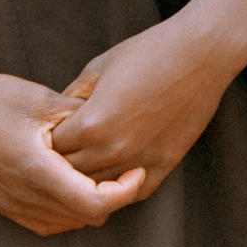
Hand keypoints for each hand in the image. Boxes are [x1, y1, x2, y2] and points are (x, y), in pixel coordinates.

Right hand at [0, 34, 144, 234]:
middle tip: (126, 169)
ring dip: (88, 206)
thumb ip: (81, 117)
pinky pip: (43, 222)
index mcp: (35, 170)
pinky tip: (73, 184)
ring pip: (65, 224)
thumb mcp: (41, 99)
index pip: (94, 203)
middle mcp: (19, 196)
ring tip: (103, 176)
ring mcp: (7, 204)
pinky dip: (65, 210)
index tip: (137, 170)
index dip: (124, 192)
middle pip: (84, 217)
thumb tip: (118, 124)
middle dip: (112, 197)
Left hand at [51, 13, 242, 198]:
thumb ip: (70, 98)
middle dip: (62, 164)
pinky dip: (119, 189)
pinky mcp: (164, 164)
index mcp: (90, 124)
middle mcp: (112, 149)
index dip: (47, 141)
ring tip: (83, 168)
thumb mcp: (96, 69)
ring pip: (99, 189)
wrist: (199, 55)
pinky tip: (113, 177)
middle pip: (70, 174)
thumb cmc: (145, 53)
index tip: (49, 133)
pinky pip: (133, 193)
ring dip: (89, 180)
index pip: (52, 149)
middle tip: (62, 153)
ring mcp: (139, 161)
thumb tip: (53, 120)